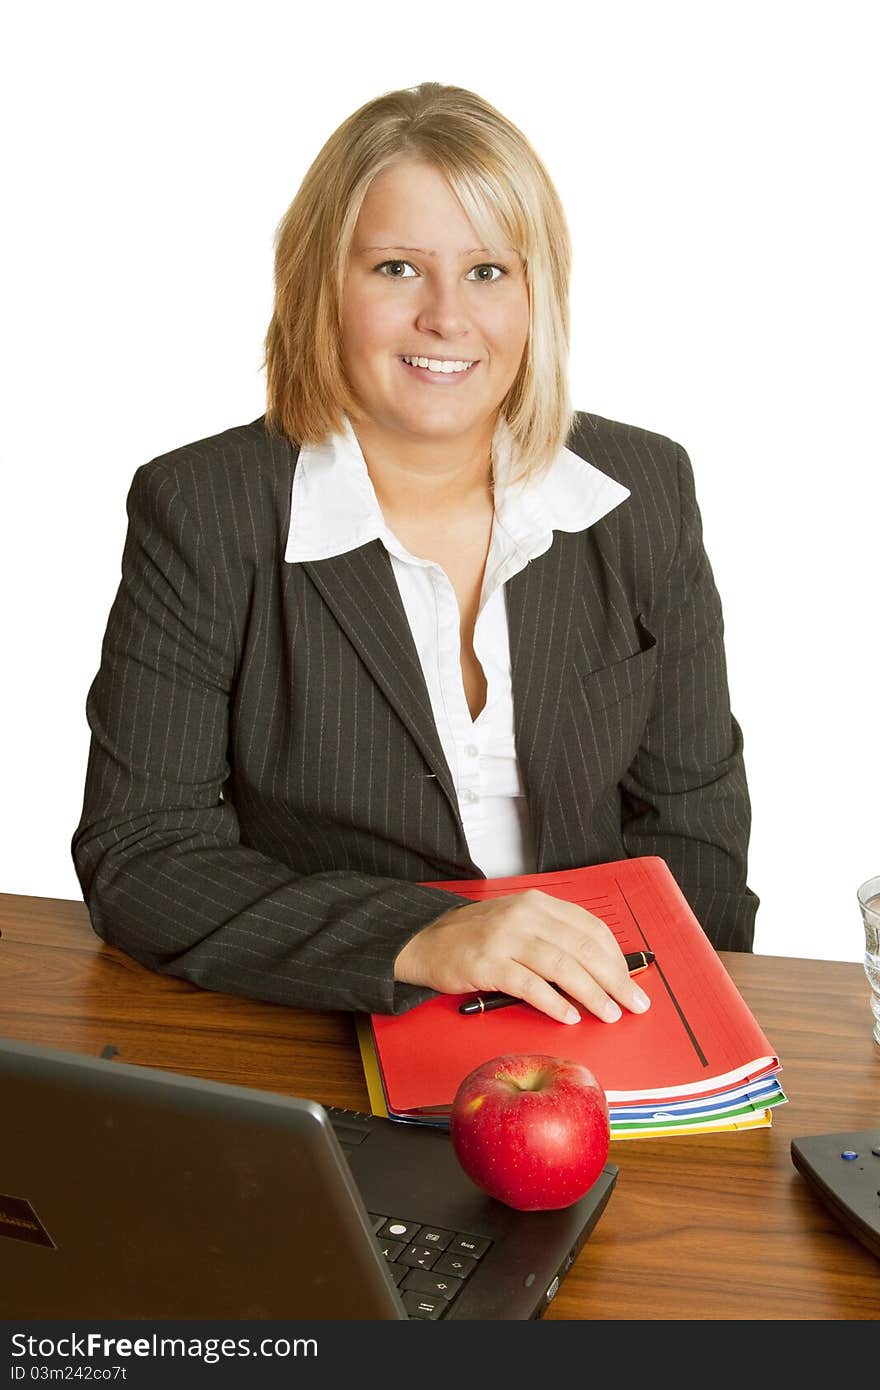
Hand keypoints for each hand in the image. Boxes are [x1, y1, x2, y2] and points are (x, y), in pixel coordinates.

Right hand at [394, 889, 651, 1024]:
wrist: (425, 941)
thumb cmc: (477, 937)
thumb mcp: (520, 923)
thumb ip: (555, 937)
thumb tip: (601, 969)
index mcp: (538, 903)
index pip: (590, 928)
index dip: (617, 957)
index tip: (632, 980)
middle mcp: (525, 915)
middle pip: (582, 947)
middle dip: (615, 978)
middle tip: (634, 1002)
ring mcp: (505, 938)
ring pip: (562, 966)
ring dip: (592, 993)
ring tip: (609, 1013)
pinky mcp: (487, 963)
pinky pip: (529, 985)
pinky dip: (553, 1002)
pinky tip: (569, 1016)